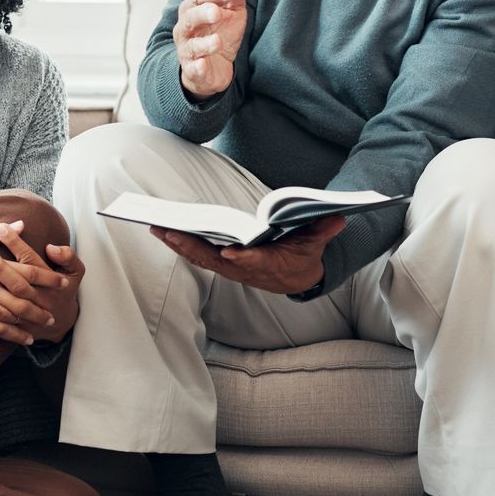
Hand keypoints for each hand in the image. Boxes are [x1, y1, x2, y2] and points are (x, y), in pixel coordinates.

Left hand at [0, 221, 84, 340]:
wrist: (62, 322)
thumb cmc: (63, 290)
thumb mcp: (75, 271)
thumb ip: (68, 257)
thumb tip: (51, 248)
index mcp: (49, 282)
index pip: (31, 261)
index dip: (16, 244)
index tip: (1, 228)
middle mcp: (38, 299)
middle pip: (18, 285)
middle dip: (1, 269)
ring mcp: (27, 318)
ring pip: (7, 310)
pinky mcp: (18, 331)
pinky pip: (0, 331)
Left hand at [151, 215, 344, 294]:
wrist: (296, 278)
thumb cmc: (303, 256)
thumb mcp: (316, 244)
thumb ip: (323, 230)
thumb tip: (338, 217)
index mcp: (268, 264)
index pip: (253, 262)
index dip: (242, 259)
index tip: (230, 253)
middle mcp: (243, 268)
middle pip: (213, 259)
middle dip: (190, 246)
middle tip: (169, 231)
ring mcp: (229, 267)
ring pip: (199, 257)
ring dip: (177, 243)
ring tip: (156, 226)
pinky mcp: (221, 263)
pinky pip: (197, 253)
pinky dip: (180, 243)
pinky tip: (163, 230)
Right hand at [176, 0, 251, 99]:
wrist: (214, 66)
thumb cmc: (220, 31)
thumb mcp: (232, 10)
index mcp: (194, 8)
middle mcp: (186, 28)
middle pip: (189, 18)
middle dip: (202, 14)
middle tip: (217, 12)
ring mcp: (187, 50)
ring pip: (191, 45)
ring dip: (203, 43)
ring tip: (218, 41)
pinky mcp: (193, 71)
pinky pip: (192, 69)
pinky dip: (197, 67)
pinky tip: (203, 64)